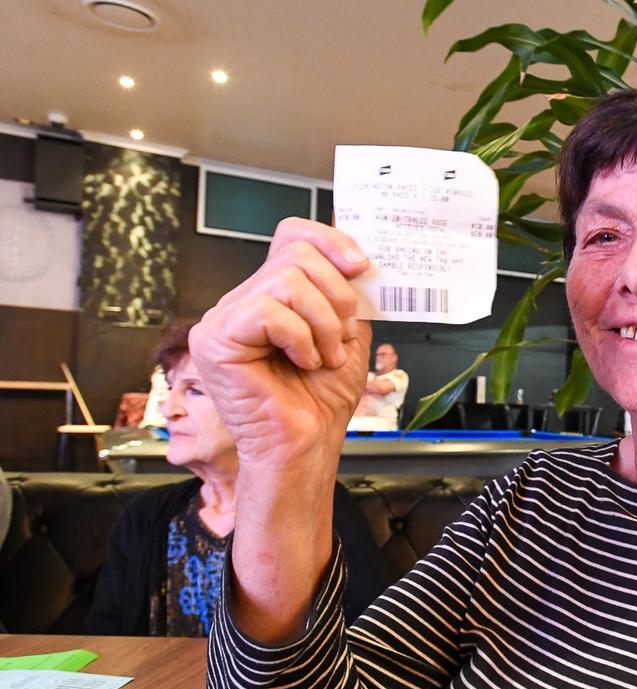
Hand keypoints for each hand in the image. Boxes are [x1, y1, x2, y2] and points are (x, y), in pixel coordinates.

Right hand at [189, 217, 370, 471]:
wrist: (308, 444)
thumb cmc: (322, 399)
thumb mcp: (347, 331)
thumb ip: (347, 291)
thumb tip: (357, 253)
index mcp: (271, 294)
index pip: (291, 235)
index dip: (329, 239)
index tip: (360, 267)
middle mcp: (242, 300)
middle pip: (295, 254)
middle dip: (336, 294)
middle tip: (342, 335)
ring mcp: (223, 318)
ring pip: (285, 279)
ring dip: (322, 321)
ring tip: (325, 355)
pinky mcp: (214, 339)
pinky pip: (268, 311)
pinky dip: (300, 338)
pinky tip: (303, 363)